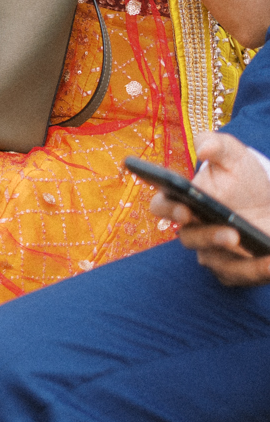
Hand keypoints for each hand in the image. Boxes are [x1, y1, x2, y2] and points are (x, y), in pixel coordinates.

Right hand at [155, 134, 269, 287]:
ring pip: (214, 262)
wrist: (268, 203)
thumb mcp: (234, 156)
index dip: (168, 209)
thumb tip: (204, 148)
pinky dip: (256, 271)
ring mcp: (211, 252)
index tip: (184, 209)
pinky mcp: (232, 270)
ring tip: (260, 251)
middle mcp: (192, 229)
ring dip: (237, 259)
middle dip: (209, 237)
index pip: (162, 206)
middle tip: (231, 233)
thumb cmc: (243, 179)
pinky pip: (239, 276)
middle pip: (189, 238)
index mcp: (182, 200)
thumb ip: (217, 145)